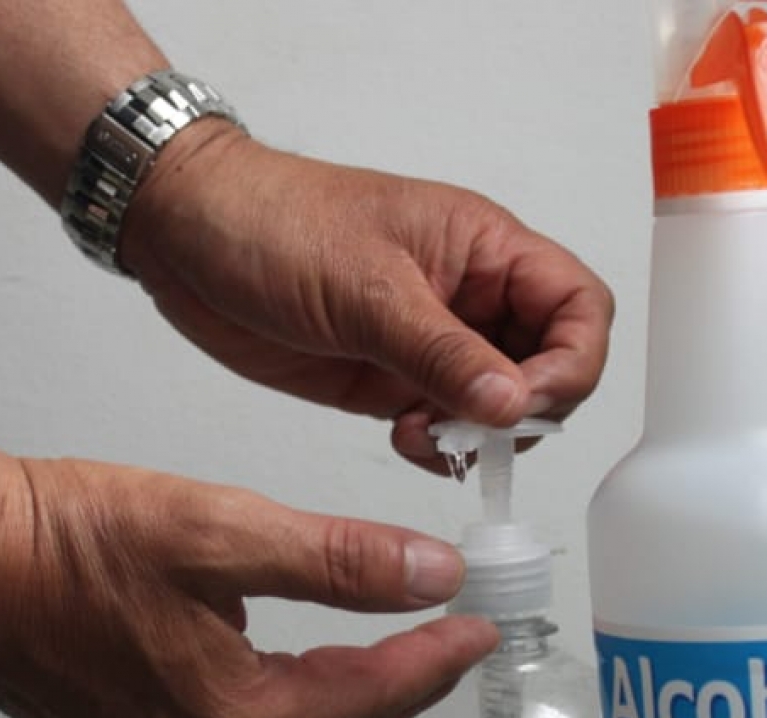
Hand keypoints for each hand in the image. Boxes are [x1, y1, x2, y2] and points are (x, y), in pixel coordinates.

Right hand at [0, 456, 499, 717]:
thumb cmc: (63, 541)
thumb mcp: (220, 531)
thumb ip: (338, 560)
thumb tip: (431, 577)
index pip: (367, 698)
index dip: (433, 660)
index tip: (481, 628)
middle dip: (400, 688)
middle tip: (453, 645)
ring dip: (344, 700)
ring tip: (395, 657)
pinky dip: (284, 704)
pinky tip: (297, 670)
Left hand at [118, 126, 613, 470]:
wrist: (187, 235)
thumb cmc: (273, 222)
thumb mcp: (365, 287)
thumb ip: (443, 352)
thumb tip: (514, 403)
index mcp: (485, 248)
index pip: (579, 306)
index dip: (574, 360)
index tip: (526, 401)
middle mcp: (471, 296)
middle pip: (552, 364)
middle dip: (526, 409)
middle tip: (472, 430)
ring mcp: (433, 341)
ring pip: (499, 404)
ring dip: (479, 435)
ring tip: (425, 434)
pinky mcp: (391, 378)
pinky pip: (446, 424)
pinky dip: (439, 445)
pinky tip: (405, 440)